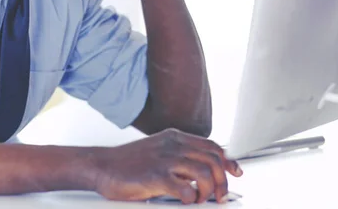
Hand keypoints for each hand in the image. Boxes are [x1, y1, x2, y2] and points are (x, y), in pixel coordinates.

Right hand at [93, 129, 242, 204]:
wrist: (101, 165)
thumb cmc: (128, 163)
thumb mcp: (157, 151)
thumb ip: (178, 156)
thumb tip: (200, 173)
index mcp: (175, 137)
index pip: (211, 145)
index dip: (227, 160)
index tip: (236, 172)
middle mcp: (173, 145)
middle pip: (213, 159)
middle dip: (222, 180)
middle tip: (221, 196)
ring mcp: (166, 159)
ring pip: (205, 172)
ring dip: (210, 191)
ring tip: (203, 200)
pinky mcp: (157, 176)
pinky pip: (186, 188)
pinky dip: (192, 198)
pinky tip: (186, 201)